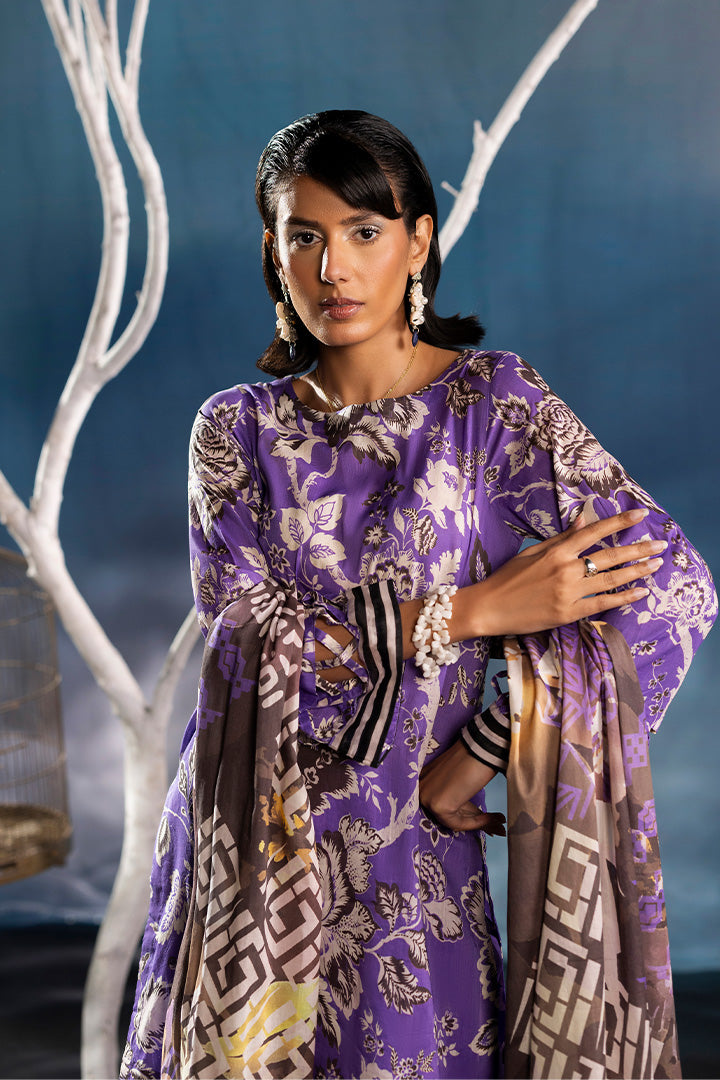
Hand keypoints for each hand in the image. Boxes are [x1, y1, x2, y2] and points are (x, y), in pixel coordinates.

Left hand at [419, 740, 505, 834]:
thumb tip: (471, 812)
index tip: (487, 818)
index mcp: (425, 777)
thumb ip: (460, 794)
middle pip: (449, 813)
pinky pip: (457, 823)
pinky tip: (494, 818)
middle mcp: (422, 787)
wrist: (481, 749)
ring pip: (453, 820)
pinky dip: (477, 823)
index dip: (468, 813)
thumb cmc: (474, 757)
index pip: (445, 803)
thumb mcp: (462, 778)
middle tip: (498, 825)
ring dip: (480, 822)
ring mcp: (427, 797)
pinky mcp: (438, 805)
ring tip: (500, 823)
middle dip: (476, 820)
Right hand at [474, 507, 664, 636]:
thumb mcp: (532, 552)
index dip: (619, 523)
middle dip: (639, 549)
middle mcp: (566, 569)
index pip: (594, 532)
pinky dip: (623, 598)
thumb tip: (583, 520)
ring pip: (611, 579)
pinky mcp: (569, 613)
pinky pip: (603, 604)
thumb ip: (561, 539)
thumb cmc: (508, 578)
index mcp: (556, 552)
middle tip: (661, 544)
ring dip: (637, 571)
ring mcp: (569, 593)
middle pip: (610, 556)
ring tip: (656, 564)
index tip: (640, 515)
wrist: (489, 607)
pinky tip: (640, 592)